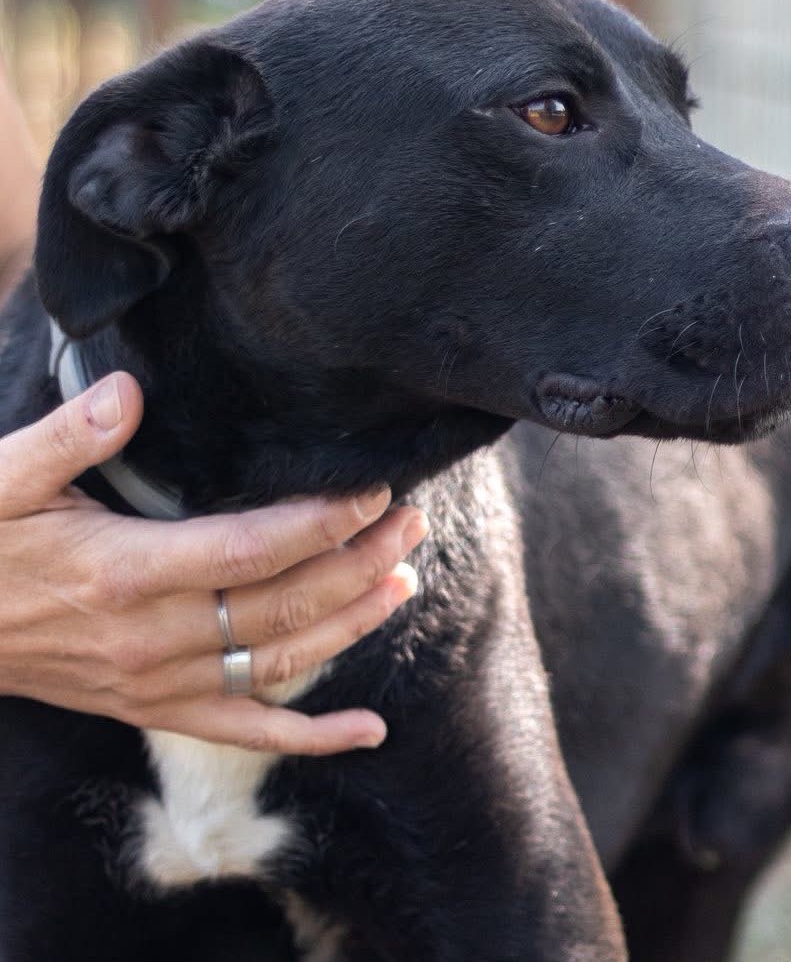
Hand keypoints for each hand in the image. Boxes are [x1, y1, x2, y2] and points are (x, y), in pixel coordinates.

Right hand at [0, 371, 426, 753]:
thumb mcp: (1, 479)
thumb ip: (69, 436)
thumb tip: (129, 390)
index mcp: (125, 573)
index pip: (252, 551)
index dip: (323, 524)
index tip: (373, 492)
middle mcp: (151, 637)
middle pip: (284, 606)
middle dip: (359, 563)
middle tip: (411, 523)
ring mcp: (156, 683)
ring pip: (280, 665)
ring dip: (352, 626)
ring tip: (404, 581)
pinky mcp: (153, 709)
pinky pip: (243, 731)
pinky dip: (311, 738)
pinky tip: (369, 732)